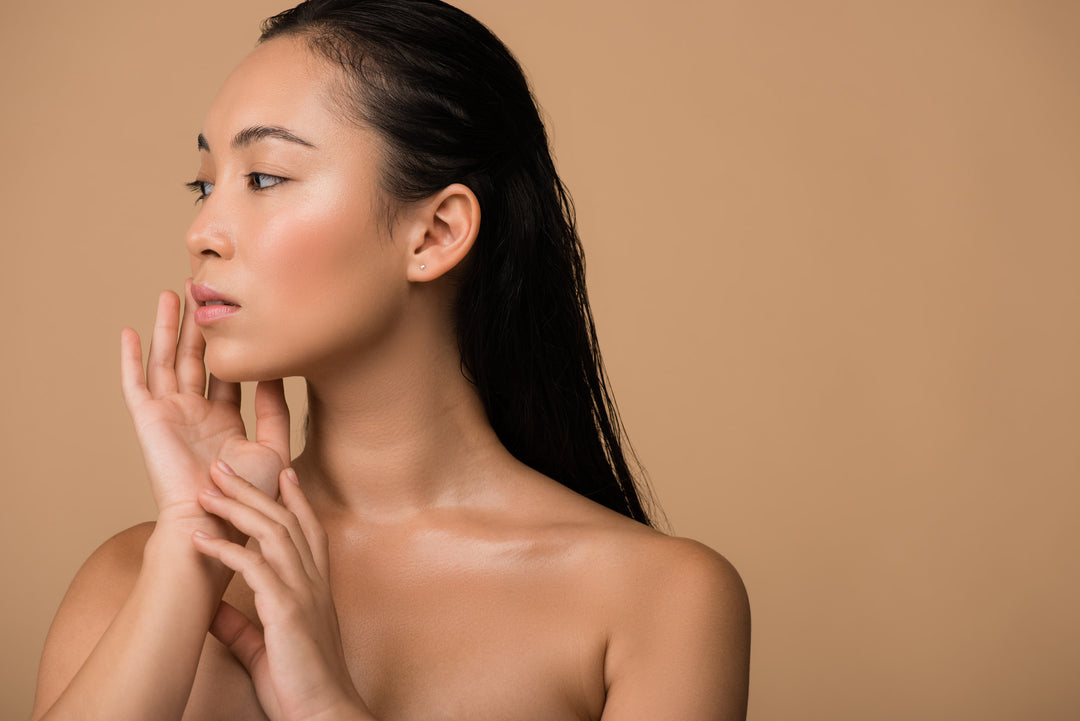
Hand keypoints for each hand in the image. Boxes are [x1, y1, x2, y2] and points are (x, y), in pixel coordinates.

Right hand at [120, 282, 289, 523]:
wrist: (216, 519)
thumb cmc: (249, 496)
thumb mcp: (272, 449)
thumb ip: (275, 411)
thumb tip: (276, 372)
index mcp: (225, 419)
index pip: (227, 371)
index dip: (230, 342)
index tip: (240, 310)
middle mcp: (196, 412)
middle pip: (196, 357)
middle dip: (199, 323)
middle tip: (203, 286)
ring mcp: (170, 414)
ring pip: (168, 360)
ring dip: (169, 327)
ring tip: (171, 292)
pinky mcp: (148, 420)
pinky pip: (136, 383)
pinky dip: (131, 357)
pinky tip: (129, 331)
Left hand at [192, 464, 371, 720]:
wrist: (323, 714)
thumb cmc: (299, 685)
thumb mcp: (264, 647)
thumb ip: (242, 624)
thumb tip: (215, 610)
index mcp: (316, 586)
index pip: (308, 528)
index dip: (294, 496)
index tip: (279, 469)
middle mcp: (313, 581)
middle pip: (286, 519)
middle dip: (253, 488)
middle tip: (223, 465)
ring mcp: (302, 593)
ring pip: (272, 532)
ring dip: (236, 507)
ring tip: (206, 490)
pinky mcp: (287, 611)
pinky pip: (255, 568)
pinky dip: (226, 549)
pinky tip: (200, 538)